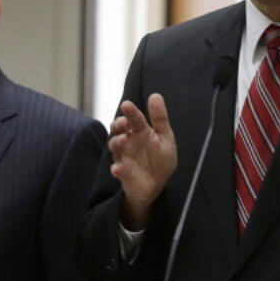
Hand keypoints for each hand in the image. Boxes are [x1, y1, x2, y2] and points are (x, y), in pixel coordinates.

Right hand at [109, 93, 176, 230]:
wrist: (156, 185)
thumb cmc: (160, 159)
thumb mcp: (165, 138)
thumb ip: (160, 118)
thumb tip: (155, 95)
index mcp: (140, 132)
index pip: (134, 119)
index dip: (130, 111)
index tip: (127, 105)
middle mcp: (129, 142)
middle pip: (118, 130)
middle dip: (118, 124)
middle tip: (123, 122)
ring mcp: (123, 156)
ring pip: (115, 147)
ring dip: (117, 143)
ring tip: (122, 140)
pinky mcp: (122, 172)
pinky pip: (117, 170)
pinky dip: (117, 169)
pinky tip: (118, 169)